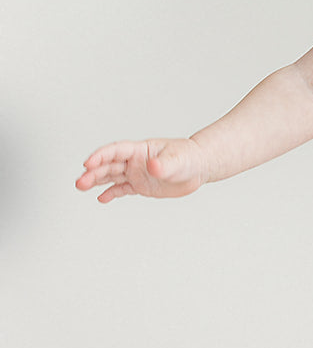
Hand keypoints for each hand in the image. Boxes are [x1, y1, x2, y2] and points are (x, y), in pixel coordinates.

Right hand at [75, 138, 205, 202]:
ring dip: (96, 181)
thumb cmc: (188, 157)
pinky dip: (111, 193)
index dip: (101, 156)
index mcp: (140, 149)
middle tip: (80, 182)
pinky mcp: (140, 185)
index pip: (116, 150)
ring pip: (111, 176)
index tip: (88, 163)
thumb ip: (164, 163)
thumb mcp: (177, 160)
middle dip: (93, 172)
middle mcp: (134, 161)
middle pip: (109, 165)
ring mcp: (136, 173)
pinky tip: (100, 198)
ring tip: (81, 186)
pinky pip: (122, 189)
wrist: (197, 168)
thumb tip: (153, 166)